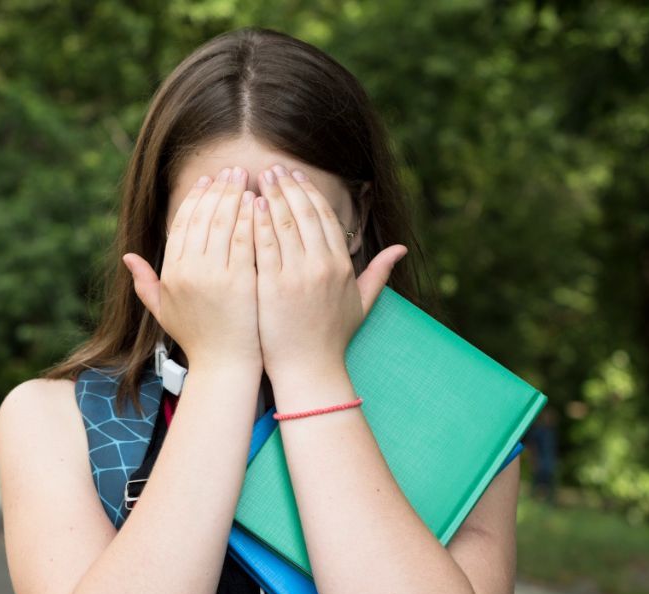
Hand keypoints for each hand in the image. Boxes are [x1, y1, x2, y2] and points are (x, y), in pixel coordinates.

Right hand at [122, 166, 261, 375]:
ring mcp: (214, 276)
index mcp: (171, 274)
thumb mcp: (164, 311)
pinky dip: (252, 217)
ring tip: (248, 178)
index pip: (182, 224)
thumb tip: (127, 257)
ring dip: (236, 195)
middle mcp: (188, 271)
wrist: (224, 367)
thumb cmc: (198, 339)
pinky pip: (246, 239)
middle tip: (232, 170)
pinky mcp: (241, 281)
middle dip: (218, 189)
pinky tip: (260, 202)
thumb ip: (145, 283)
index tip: (208, 181)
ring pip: (225, 222)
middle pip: (204, 217)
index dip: (195, 199)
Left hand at [252, 164, 406, 382]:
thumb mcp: (362, 304)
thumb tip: (401, 249)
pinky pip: (263, 246)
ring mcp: (297, 275)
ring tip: (257, 179)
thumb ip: (379, 272)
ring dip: (270, 197)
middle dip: (287, 187)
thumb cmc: (332, 339)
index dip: (309, 194)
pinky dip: (256, 223)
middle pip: (304, 214)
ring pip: (283, 224)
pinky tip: (247, 207)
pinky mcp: (272, 286)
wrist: (309, 370)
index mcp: (342, 266)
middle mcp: (322, 266)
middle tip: (273, 169)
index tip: (296, 177)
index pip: (325, 218)